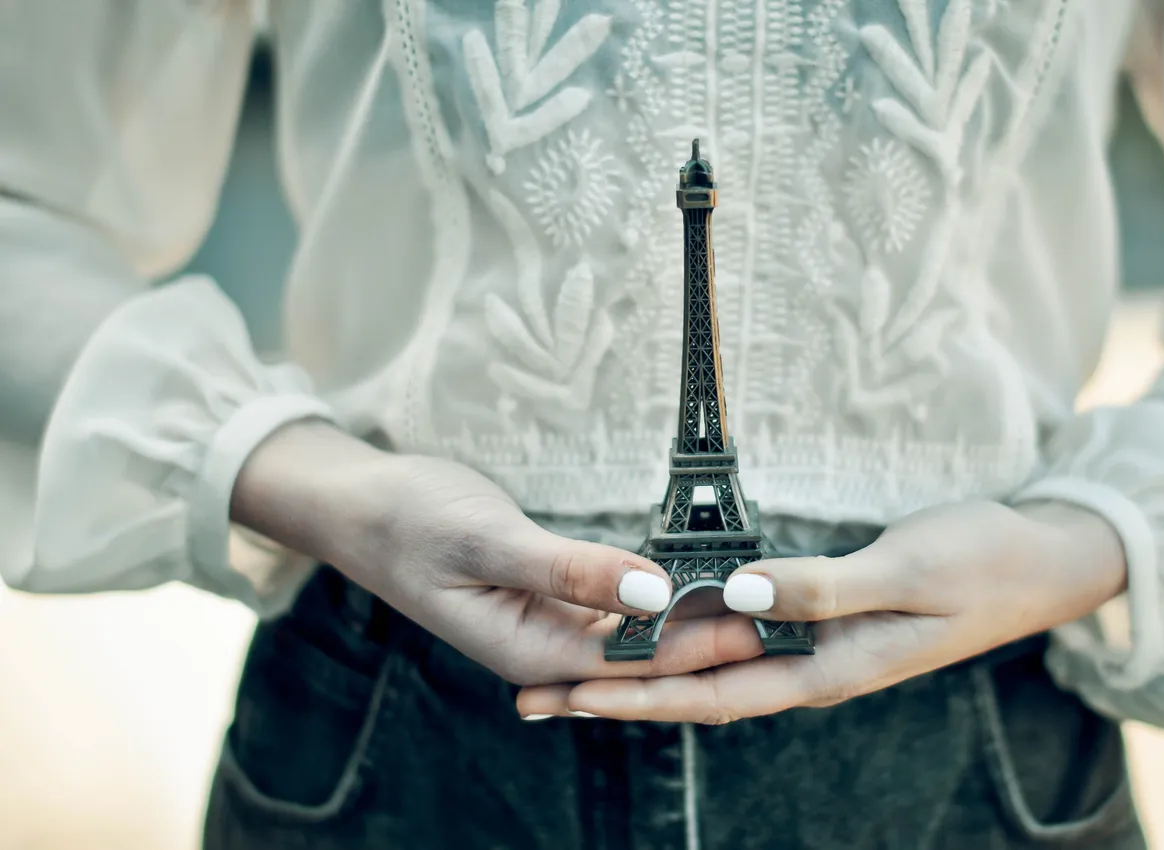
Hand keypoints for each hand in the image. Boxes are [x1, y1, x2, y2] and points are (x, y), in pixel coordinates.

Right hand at [232, 421, 763, 687]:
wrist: (361, 505)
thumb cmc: (410, 521)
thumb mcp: (490, 541)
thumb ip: (570, 570)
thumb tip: (650, 594)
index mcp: (528, 651)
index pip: (634, 661)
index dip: (702, 641)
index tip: (763, 620)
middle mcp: (544, 651)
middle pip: (643, 657)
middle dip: (712, 638)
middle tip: (785, 613)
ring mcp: (548, 628)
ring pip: (634, 635)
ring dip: (691, 620)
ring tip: (761, 600)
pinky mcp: (552, 600)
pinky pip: (617, 610)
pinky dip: (658, 600)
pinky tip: (701, 588)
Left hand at [516, 500, 1126, 722]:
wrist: (1040, 559)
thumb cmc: (981, 566)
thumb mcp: (905, 573)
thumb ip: (820, 588)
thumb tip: (738, 596)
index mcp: (825, 670)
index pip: (709, 694)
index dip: (634, 696)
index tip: (567, 693)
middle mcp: (810, 666)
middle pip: (693, 689)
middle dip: (615, 693)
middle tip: (536, 691)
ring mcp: (815, 643)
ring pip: (711, 665)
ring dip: (642, 668)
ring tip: (573, 666)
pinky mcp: (821, 615)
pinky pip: (741, 635)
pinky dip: (688, 636)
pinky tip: (657, 629)